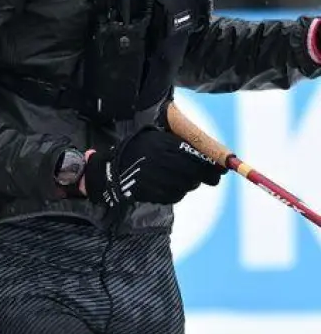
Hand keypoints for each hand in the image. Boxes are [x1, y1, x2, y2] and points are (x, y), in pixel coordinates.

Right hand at [82, 127, 225, 208]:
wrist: (112, 166)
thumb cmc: (141, 148)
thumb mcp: (159, 137)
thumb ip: (183, 143)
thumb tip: (214, 157)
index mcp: (162, 145)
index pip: (195, 157)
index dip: (212, 166)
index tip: (221, 170)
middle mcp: (158, 161)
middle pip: (193, 174)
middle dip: (206, 178)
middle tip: (211, 179)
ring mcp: (152, 178)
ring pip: (185, 187)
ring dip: (189, 185)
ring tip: (182, 178)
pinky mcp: (148, 192)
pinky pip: (173, 196)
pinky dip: (176, 193)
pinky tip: (169, 185)